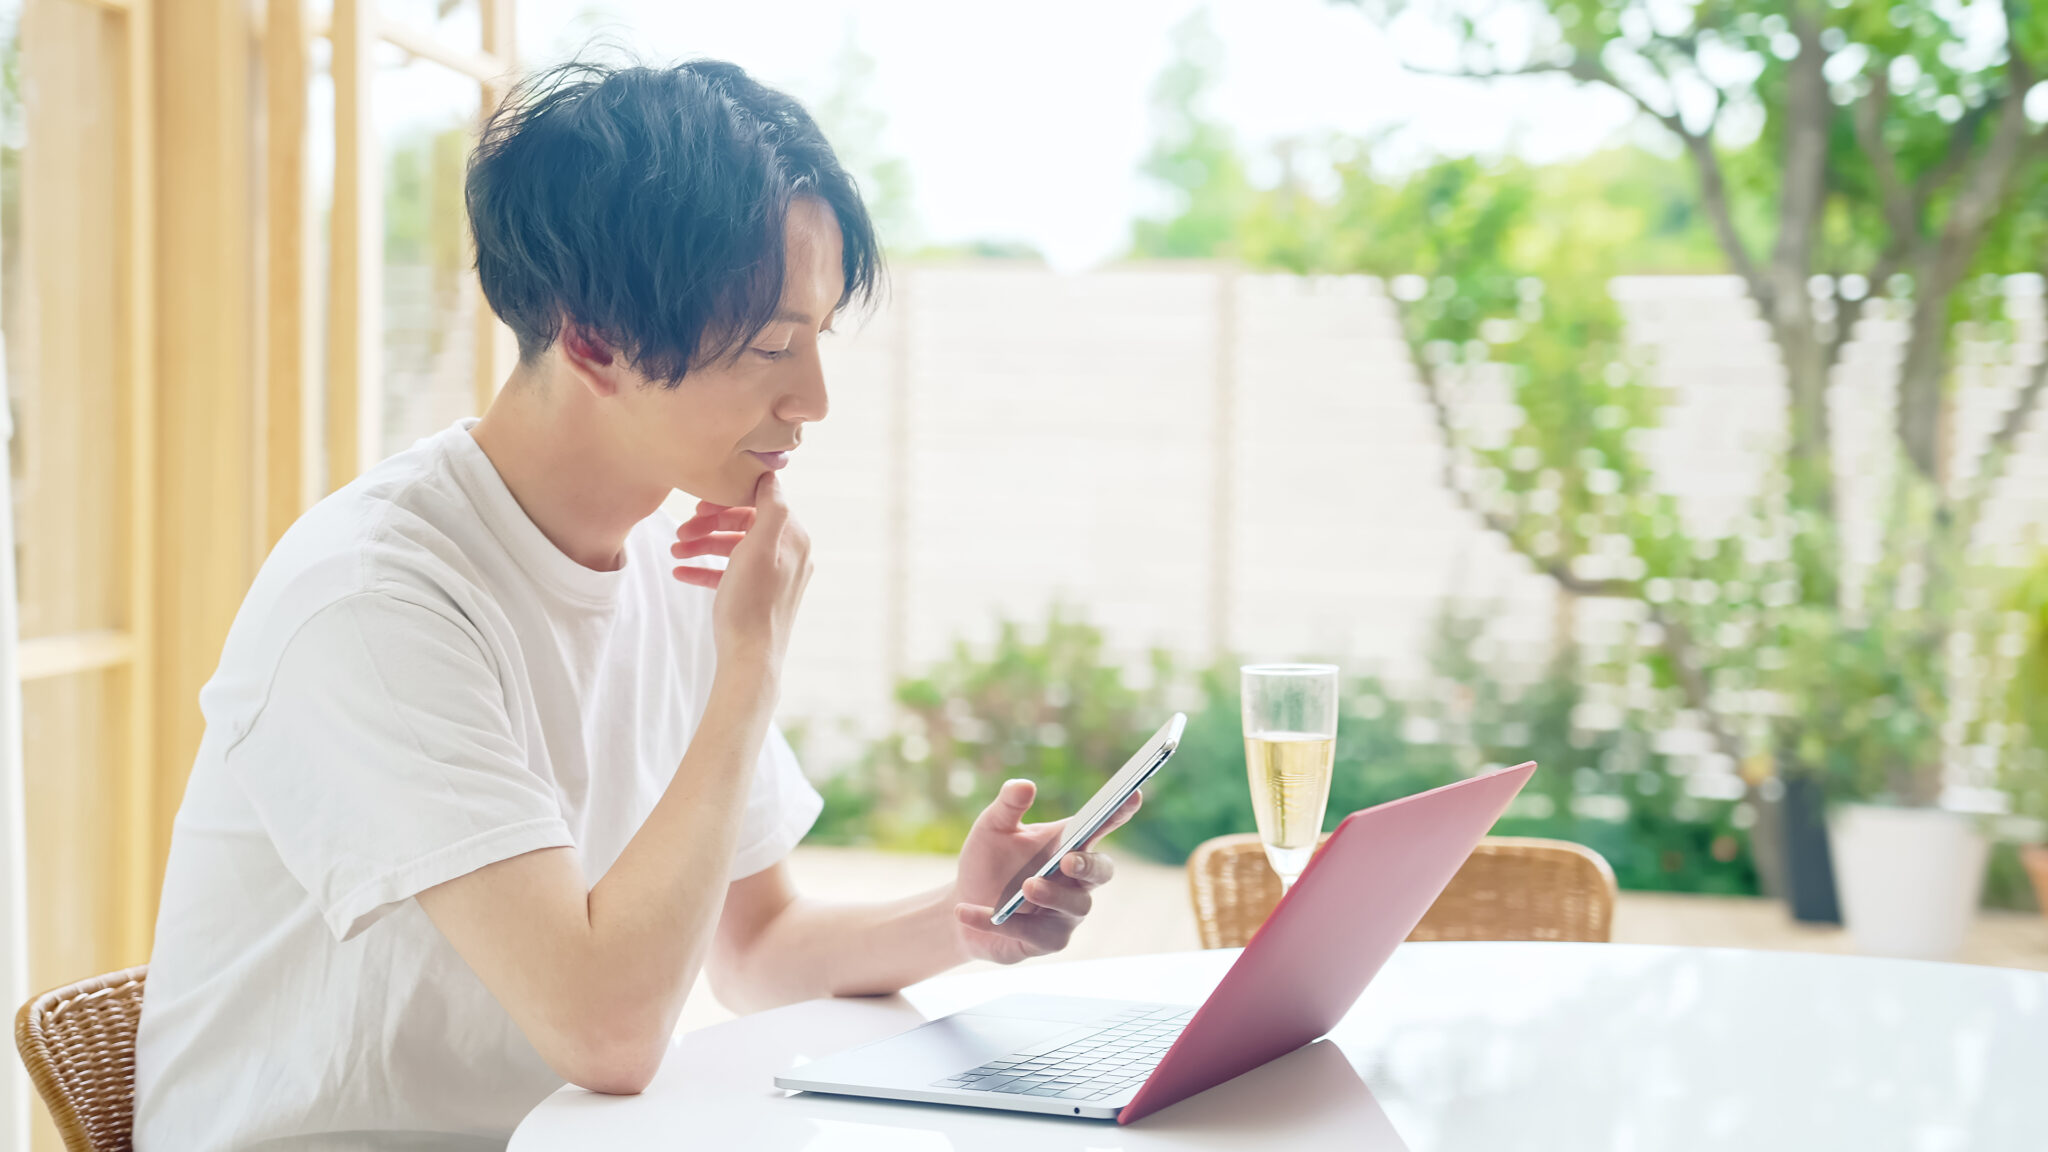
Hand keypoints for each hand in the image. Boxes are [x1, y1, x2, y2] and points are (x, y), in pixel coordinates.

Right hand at [671, 473, 810, 673]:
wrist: (749, 659)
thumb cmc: (751, 604)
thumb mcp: (758, 547)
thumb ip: (769, 508)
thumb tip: (770, 475)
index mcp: (794, 538)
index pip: (760, 502)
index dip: (727, 500)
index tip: (698, 506)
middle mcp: (790, 554)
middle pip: (745, 524)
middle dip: (710, 525)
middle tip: (680, 531)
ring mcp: (775, 576)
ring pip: (735, 549)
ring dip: (703, 545)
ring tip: (674, 552)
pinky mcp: (759, 596)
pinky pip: (731, 573)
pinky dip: (706, 569)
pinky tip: (681, 573)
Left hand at [949, 779, 1142, 965]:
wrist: (960, 908)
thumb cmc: (986, 863)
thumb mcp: (991, 829)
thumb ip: (1008, 806)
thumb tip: (1024, 785)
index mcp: (1068, 844)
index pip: (1102, 825)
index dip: (1120, 811)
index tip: (1132, 793)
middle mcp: (1075, 879)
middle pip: (1102, 871)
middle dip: (1089, 866)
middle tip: (1068, 861)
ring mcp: (1065, 913)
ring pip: (1075, 906)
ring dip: (1052, 896)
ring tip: (1027, 886)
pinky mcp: (1047, 941)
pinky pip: (1033, 934)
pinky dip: (1002, 922)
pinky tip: (967, 910)